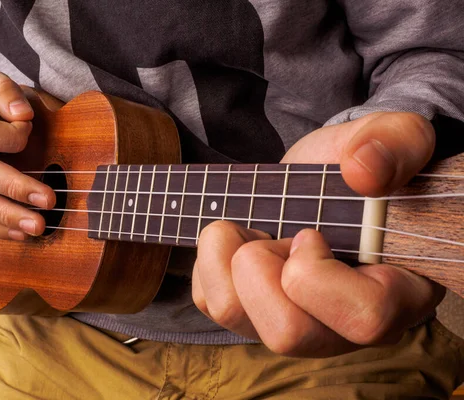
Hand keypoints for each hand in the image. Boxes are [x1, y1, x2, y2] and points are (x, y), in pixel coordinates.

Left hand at [192, 112, 445, 356]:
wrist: (321, 178)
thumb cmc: (363, 167)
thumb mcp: (396, 137)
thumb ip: (398, 143)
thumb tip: (363, 172)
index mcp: (395, 295)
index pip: (365, 318)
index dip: (321, 272)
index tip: (309, 231)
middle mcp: (340, 327)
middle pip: (286, 333)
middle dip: (262, 265)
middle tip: (277, 231)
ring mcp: (291, 324)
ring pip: (233, 316)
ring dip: (229, 257)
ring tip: (254, 228)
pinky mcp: (249, 313)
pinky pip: (208, 298)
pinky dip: (210, 259)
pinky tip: (240, 238)